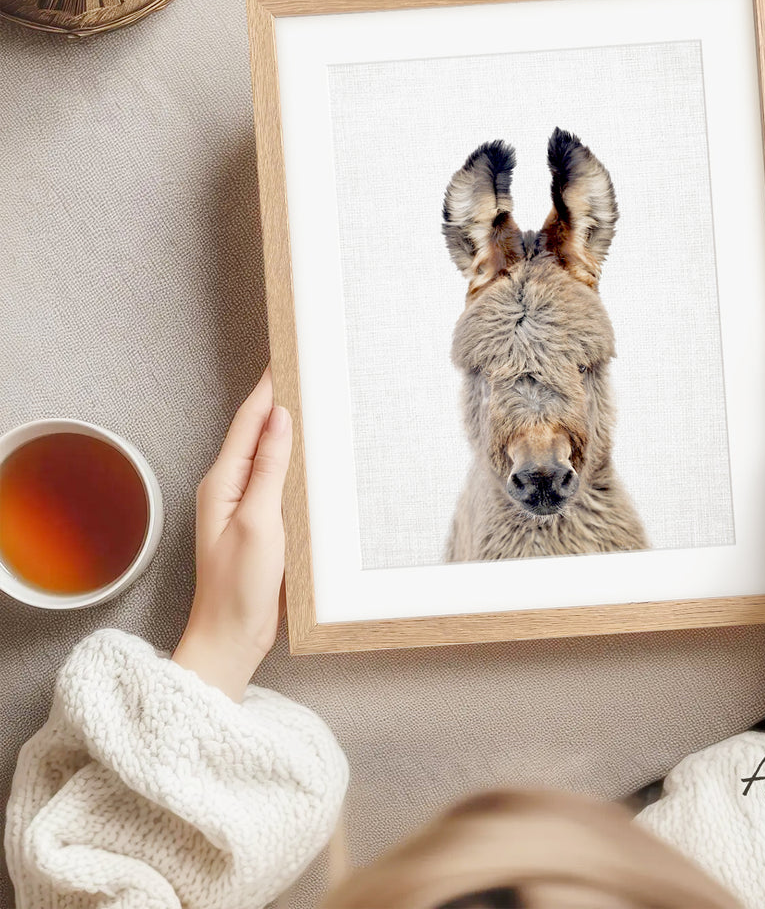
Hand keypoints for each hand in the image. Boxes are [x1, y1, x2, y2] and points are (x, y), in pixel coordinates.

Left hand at [172, 368, 292, 699]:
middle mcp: (229, 488)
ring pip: (267, 453)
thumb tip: (279, 418)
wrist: (231, 638)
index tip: (287, 357)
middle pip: (256, 431)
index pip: (249, 421)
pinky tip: (310, 453)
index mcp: (222, 482)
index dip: (268, 387)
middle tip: (305, 369)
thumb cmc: (239, 587)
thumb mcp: (259, 522)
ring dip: (286, 426)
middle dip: (278, 398)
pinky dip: (293, 458)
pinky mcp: (260, 522)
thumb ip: (269, 468)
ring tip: (311, 399)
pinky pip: (276, 478)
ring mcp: (244, 505)